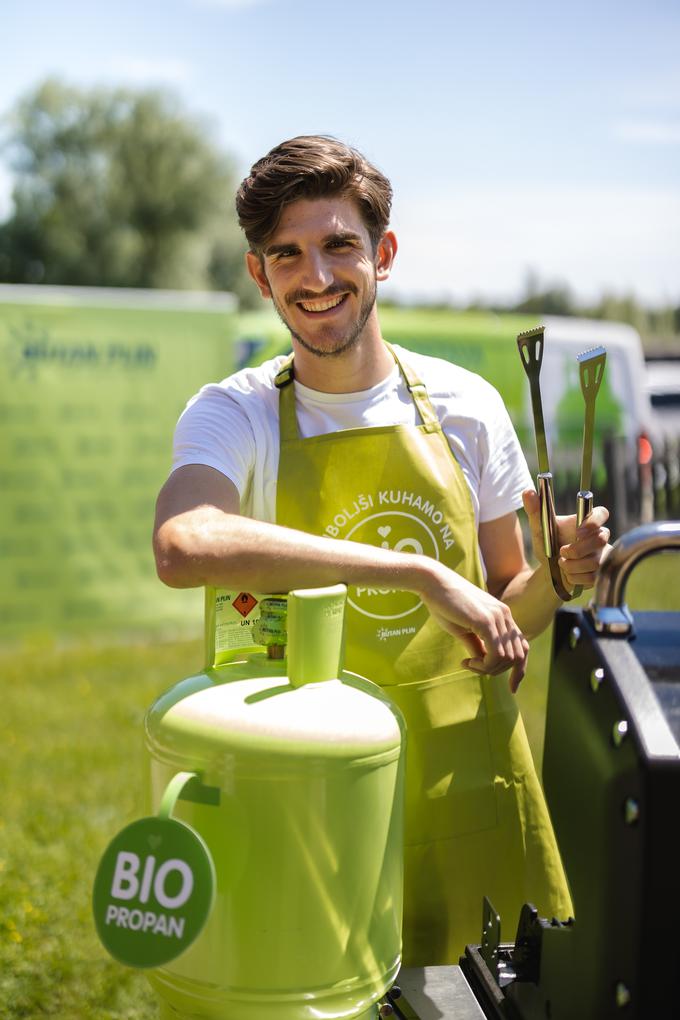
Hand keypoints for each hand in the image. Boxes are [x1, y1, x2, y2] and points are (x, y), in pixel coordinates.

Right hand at [418, 561, 528, 692]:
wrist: (432, 582)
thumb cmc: (444, 603)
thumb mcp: (464, 629)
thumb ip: (478, 644)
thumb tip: (483, 662)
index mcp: (502, 615)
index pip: (522, 647)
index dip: (520, 671)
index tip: (512, 689)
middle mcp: (505, 615)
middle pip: (517, 657)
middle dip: (497, 671)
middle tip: (472, 667)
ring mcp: (497, 618)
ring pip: (507, 659)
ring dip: (488, 669)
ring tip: (467, 663)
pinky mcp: (485, 622)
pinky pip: (495, 655)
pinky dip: (483, 665)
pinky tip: (467, 662)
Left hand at [522, 489, 610, 593]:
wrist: (549, 571)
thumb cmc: (548, 544)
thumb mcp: (539, 529)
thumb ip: (535, 511)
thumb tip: (528, 492)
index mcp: (586, 522)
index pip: (602, 513)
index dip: (594, 521)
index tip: (578, 531)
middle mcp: (599, 537)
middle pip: (601, 540)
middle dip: (578, 549)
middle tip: (562, 552)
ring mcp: (602, 555)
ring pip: (595, 562)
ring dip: (572, 565)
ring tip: (561, 563)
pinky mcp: (601, 572)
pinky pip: (592, 577)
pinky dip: (575, 577)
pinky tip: (568, 574)